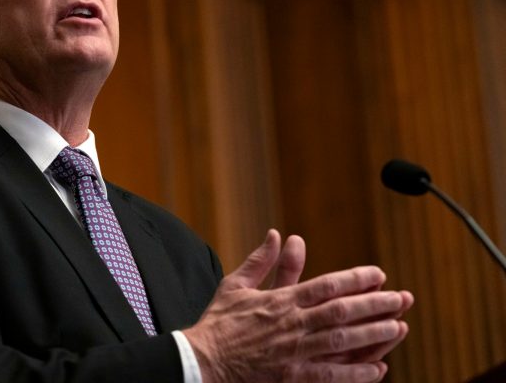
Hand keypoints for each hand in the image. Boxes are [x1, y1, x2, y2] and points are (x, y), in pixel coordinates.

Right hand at [183, 230, 412, 382]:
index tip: (378, 274)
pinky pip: (330, 376)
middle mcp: (292, 325)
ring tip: (399, 328)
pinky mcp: (291, 377)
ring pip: (342, 342)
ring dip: (373, 335)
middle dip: (375, 304)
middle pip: (342, 312)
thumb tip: (277, 234)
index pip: (326, 285)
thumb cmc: (218, 322)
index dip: (355, 279)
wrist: (202, 361)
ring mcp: (293, 353)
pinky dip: (355, 373)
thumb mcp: (235, 285)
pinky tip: (377, 370)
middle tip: (401, 299)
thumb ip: (260, 260)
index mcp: (280, 301)